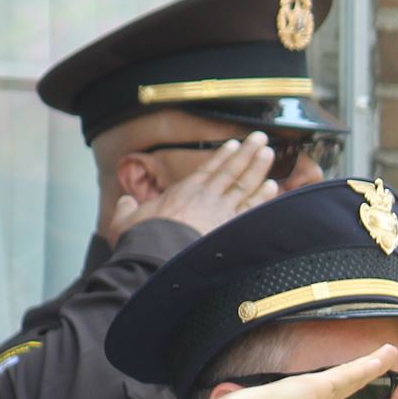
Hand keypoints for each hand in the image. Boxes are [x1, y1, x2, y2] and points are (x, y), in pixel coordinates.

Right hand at [116, 133, 278, 238]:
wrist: (156, 260)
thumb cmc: (141, 242)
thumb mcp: (124, 221)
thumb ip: (126, 208)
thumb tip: (125, 201)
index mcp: (182, 193)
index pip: (207, 170)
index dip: (222, 157)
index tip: (233, 145)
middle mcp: (205, 199)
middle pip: (231, 171)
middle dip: (247, 154)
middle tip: (261, 139)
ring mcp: (220, 213)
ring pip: (244, 186)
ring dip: (258, 169)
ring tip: (269, 154)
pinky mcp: (230, 230)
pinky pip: (251, 209)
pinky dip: (262, 197)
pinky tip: (273, 187)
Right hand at [197, 344, 397, 398]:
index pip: (323, 397)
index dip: (340, 390)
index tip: (354, 384)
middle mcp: (304, 393)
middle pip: (341, 381)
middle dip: (361, 372)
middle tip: (381, 360)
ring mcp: (311, 388)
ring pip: (349, 374)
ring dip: (370, 363)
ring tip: (389, 354)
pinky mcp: (317, 387)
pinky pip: (351, 374)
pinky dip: (369, 365)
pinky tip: (386, 358)